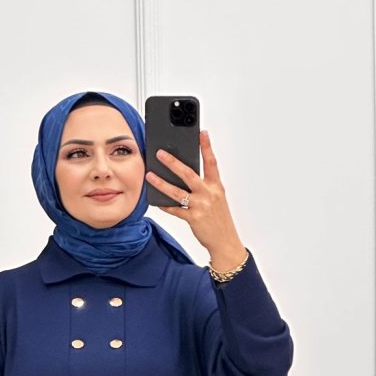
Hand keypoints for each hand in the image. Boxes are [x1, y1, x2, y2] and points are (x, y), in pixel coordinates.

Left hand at [145, 129, 246, 266]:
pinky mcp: (193, 219)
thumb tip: (185, 176)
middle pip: (189, 174)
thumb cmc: (220, 220)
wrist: (225, 242)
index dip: (207, 147)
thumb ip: (204, 187)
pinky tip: (156, 201)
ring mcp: (200, 206)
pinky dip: (165, 205)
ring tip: (150, 176)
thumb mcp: (217, 199)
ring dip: (162, 183)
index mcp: (216, 187)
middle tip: (161, 153)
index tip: (202, 133)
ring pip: (177, 192)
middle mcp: (209, 194)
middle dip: (173, 162)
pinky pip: (175, 210)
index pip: (211, 162)